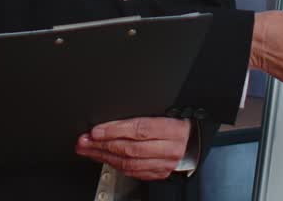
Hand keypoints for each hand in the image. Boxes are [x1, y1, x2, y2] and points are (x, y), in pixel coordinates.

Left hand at [75, 117, 190, 180]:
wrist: (198, 139)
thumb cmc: (180, 121)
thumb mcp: (167, 109)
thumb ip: (142, 113)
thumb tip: (112, 118)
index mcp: (171, 128)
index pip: (138, 129)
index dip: (114, 130)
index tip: (95, 130)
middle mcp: (169, 148)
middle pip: (130, 149)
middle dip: (102, 145)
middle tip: (84, 141)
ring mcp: (165, 163)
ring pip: (130, 163)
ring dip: (104, 157)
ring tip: (88, 150)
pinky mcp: (161, 173)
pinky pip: (135, 172)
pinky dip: (116, 166)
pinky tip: (105, 159)